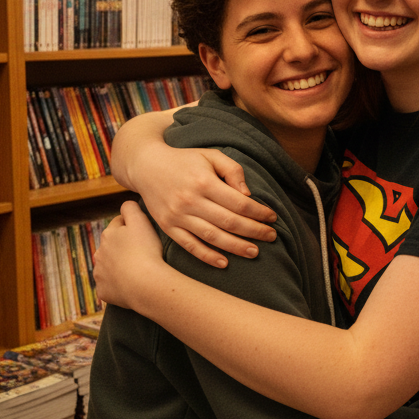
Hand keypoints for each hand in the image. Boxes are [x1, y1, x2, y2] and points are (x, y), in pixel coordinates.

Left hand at [94, 201, 170, 310]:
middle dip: (123, 247)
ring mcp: (100, 273)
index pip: (118, 224)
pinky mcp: (104, 290)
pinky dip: (118, 284)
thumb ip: (131, 209)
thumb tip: (125, 205)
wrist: (145, 284)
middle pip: (112, 246)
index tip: (143, 233)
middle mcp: (99, 253)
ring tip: (138, 270)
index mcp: (109, 235)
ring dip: (119, 266)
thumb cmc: (146, 251)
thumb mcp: (141, 222)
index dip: (131, 226)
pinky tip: (131, 284)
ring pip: (109, 266)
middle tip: (143, 252)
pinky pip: (110, 285)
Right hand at [129, 145, 276, 266]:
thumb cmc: (185, 160)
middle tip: (271, 237)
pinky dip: (207, 256)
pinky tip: (224, 263)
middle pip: (228, 222)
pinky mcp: (167, 227)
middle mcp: (190, 201)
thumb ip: (233, 170)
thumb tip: (248, 195)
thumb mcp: (211, 155)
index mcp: (204, 182)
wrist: (146, 166)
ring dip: (235, 247)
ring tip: (254, 252)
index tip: (272, 218)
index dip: (258, 212)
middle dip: (254, 231)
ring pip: (211, 237)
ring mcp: (177, 216)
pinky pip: (189, 246)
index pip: (238, 202)